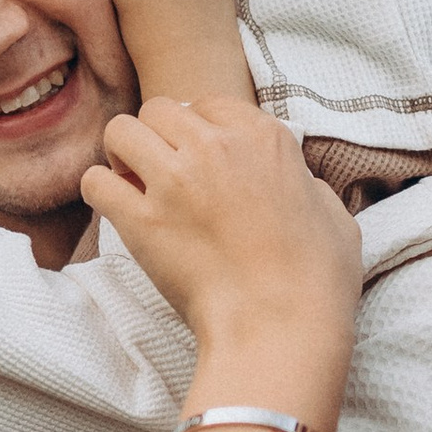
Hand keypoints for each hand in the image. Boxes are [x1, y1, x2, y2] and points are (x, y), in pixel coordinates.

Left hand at [83, 96, 359, 411]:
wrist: (281, 328)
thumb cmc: (316, 283)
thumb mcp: (335, 217)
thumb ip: (310, 187)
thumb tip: (299, 185)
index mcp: (265, 138)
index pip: (208, 103)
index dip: (197, 129)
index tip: (197, 159)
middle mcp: (216, 146)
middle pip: (159, 109)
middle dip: (156, 136)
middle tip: (162, 173)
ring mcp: (176, 180)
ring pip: (120, 131)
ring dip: (123, 157)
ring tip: (135, 187)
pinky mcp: (142, 220)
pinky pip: (95, 181)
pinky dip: (102, 194)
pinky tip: (120, 212)